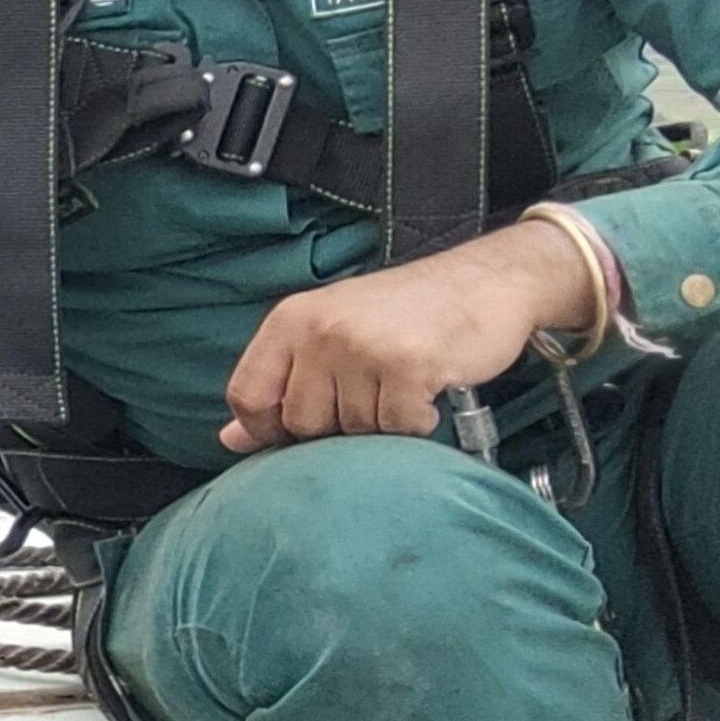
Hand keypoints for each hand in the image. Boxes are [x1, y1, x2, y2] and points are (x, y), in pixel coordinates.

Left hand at [218, 220, 601, 453]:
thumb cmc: (409, 312)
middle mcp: (321, 329)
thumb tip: (231, 439)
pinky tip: (426, 393)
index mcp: (292, 319)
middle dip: (336, 426)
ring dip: (381, 422)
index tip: (295, 432)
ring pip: (352, 430)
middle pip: (300, 422)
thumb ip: (281, 381)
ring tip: (401, 387)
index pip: (247, 394)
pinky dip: (416, 423)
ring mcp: (363, 347)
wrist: (488, 281)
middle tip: (371, 397)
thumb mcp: (333, 332)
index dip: (265, 427)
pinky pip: (398, 429)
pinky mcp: (408, 366)